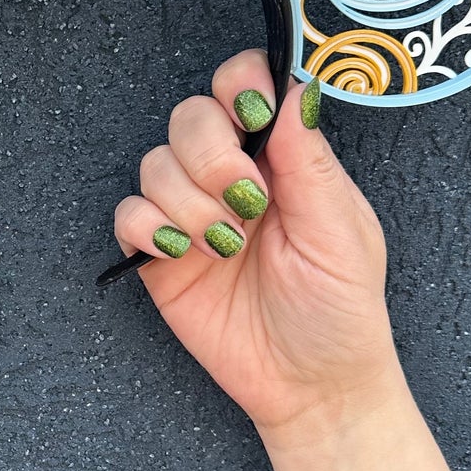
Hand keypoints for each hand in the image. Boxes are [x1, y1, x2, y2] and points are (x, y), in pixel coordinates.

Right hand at [113, 50, 403, 445]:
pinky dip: (148, 228)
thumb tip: (295, 89)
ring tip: (225, 246)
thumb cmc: (340, 312)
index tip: (251, 115)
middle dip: (211, 155)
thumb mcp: (342, 233)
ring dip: (187, 202)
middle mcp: (233, 175)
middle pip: (190, 116)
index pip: (247, 83)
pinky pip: (128, 214)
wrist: (310, 387)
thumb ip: (310, 161)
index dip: (240, 83)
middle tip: (245, 202)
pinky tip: (181, 254)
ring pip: (155, 163)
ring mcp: (191, 213)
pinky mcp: (159, 254)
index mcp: (283, 158)